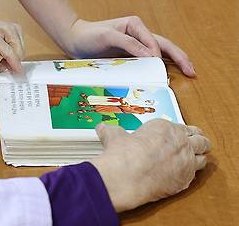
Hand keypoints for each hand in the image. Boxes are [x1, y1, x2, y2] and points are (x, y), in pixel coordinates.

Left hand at [0, 15, 23, 116]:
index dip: (8, 53)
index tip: (16, 68)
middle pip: (5, 28)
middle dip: (14, 49)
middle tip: (15, 69)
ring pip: (9, 30)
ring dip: (14, 48)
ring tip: (7, 67)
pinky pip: (5, 36)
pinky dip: (10, 49)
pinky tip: (5, 63)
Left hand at [63, 17, 195, 76]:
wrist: (75, 40)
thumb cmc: (89, 36)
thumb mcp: (106, 37)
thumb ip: (128, 43)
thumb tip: (151, 55)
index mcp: (135, 25)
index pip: (153, 42)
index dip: (158, 55)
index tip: (157, 66)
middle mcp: (138, 33)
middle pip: (164, 45)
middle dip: (179, 57)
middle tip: (192, 70)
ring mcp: (136, 44)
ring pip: (161, 52)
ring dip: (175, 61)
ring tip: (189, 71)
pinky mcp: (132, 54)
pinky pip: (150, 60)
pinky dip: (162, 66)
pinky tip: (170, 74)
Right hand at [92, 120, 209, 211]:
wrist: (129, 174)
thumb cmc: (125, 153)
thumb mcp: (115, 135)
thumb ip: (113, 131)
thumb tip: (104, 129)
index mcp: (165, 127)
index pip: (184, 127)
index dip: (184, 131)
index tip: (181, 133)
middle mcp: (179, 142)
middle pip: (201, 140)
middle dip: (199, 141)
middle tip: (196, 143)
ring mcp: (185, 162)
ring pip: (203, 157)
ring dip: (199, 157)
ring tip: (195, 158)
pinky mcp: (185, 181)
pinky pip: (195, 176)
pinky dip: (190, 175)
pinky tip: (184, 175)